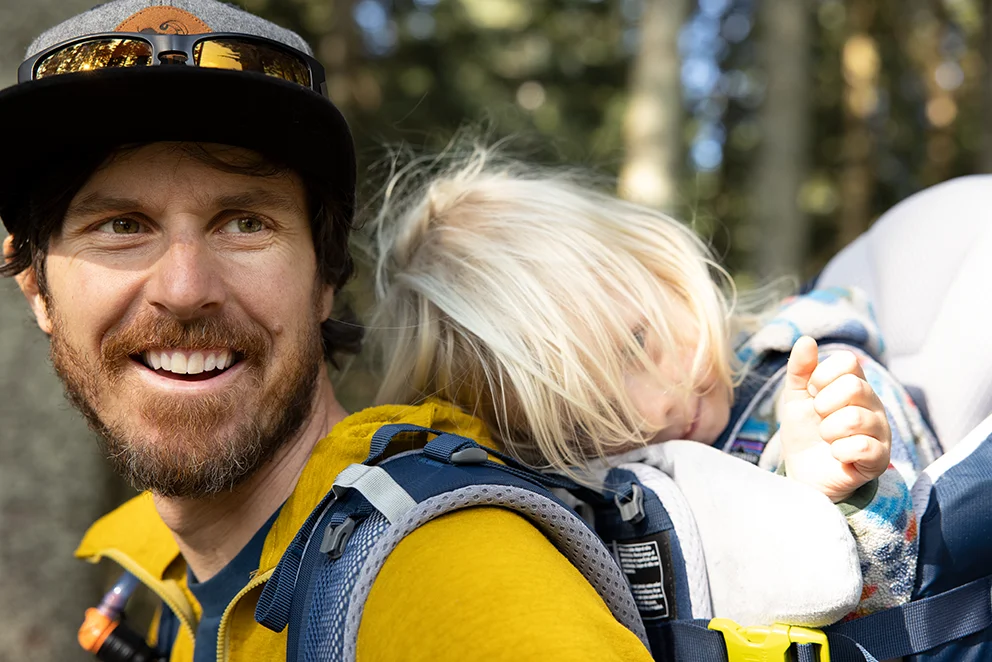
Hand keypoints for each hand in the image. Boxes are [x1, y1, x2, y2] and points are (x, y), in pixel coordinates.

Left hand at [778, 336, 890, 502]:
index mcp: (855, 385)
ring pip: (856, 418)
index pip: (849, 361)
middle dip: (824, 404)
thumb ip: (800, 370)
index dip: (822, 376)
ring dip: (828, 430)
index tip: (812, 393)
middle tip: (819, 418)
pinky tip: (836, 454)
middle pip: (854, 387)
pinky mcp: (879, 458)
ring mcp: (880, 431)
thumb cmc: (804, 432)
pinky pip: (862, 447)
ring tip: (826, 438)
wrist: (803, 473)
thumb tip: (806, 340)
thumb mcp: (795, 398)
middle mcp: (873, 404)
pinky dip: (839, 451)